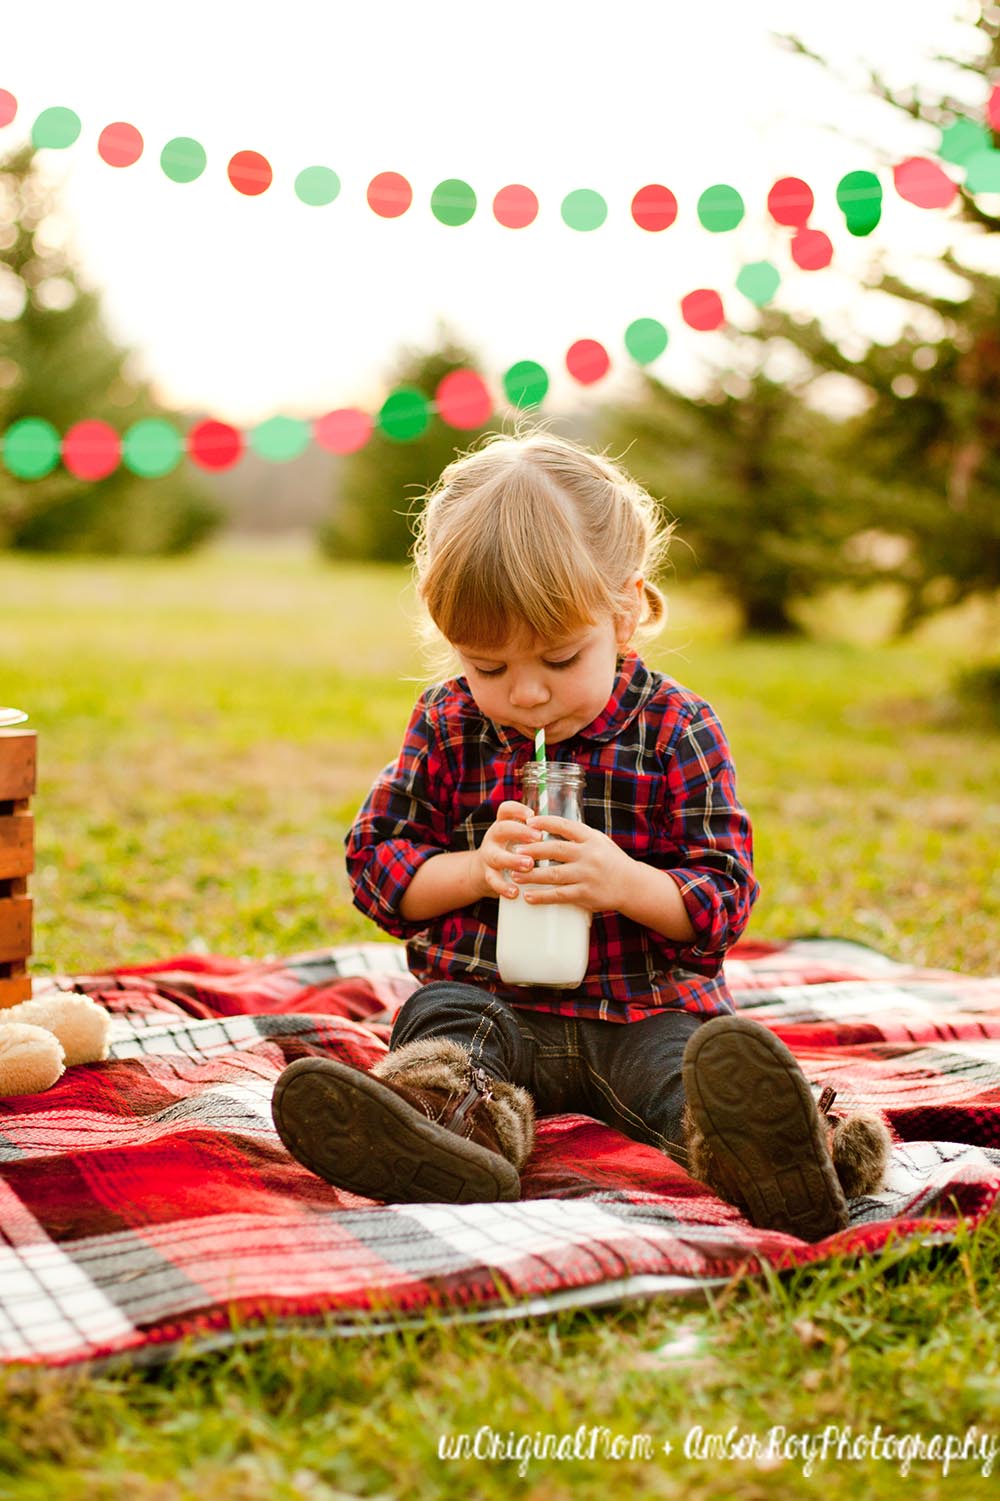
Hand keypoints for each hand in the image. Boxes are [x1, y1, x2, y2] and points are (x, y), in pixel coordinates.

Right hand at [473, 800, 540, 899]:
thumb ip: (535, 833)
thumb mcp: (518, 837)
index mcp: (504, 824)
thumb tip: (569, 832)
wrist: (483, 870)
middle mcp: (494, 837)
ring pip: (497, 856)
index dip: (517, 810)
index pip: (506, 810)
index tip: (532, 815)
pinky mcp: (487, 875)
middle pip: (502, 829)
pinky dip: (504, 887)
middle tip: (538, 837)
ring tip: (529, 864)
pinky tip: (515, 892)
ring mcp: (489, 856)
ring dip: (513, 860)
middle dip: (520, 832)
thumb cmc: (512, 850)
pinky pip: (493, 881)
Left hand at [511, 815, 635, 913]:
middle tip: (515, 851)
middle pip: (555, 849)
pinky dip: (542, 897)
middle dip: (532, 850)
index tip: (528, 822)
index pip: (565, 825)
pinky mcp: (586, 894)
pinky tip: (528, 897)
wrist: (633, 886)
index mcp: (591, 838)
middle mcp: (589, 855)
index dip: (545, 822)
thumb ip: (578, 836)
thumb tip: (549, 826)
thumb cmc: (612, 861)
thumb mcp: (599, 841)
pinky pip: (559, 895)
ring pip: (553, 875)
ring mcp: (587, 875)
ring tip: (515, 875)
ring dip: (531, 875)